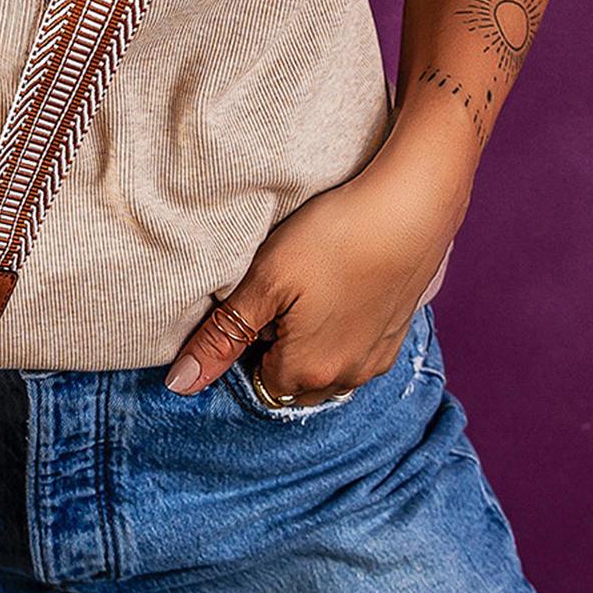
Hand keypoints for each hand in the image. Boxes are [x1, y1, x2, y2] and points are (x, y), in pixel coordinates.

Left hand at [165, 150, 468, 401]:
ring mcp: (378, 358)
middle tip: (280, 295)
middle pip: (293, 382)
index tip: (255, 302)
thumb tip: (181, 385)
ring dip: (311, 343)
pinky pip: (356, 351)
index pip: (257, 381)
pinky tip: (340, 286)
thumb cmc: (332, 239)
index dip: (248, 344)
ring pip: (327, 368)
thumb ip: (221, 337)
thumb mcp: (264, 282)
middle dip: (278, 351)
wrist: (411, 207)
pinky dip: (341, 331)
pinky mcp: (397, 334)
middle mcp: (347, 378)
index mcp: (308, 372)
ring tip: (310, 289)